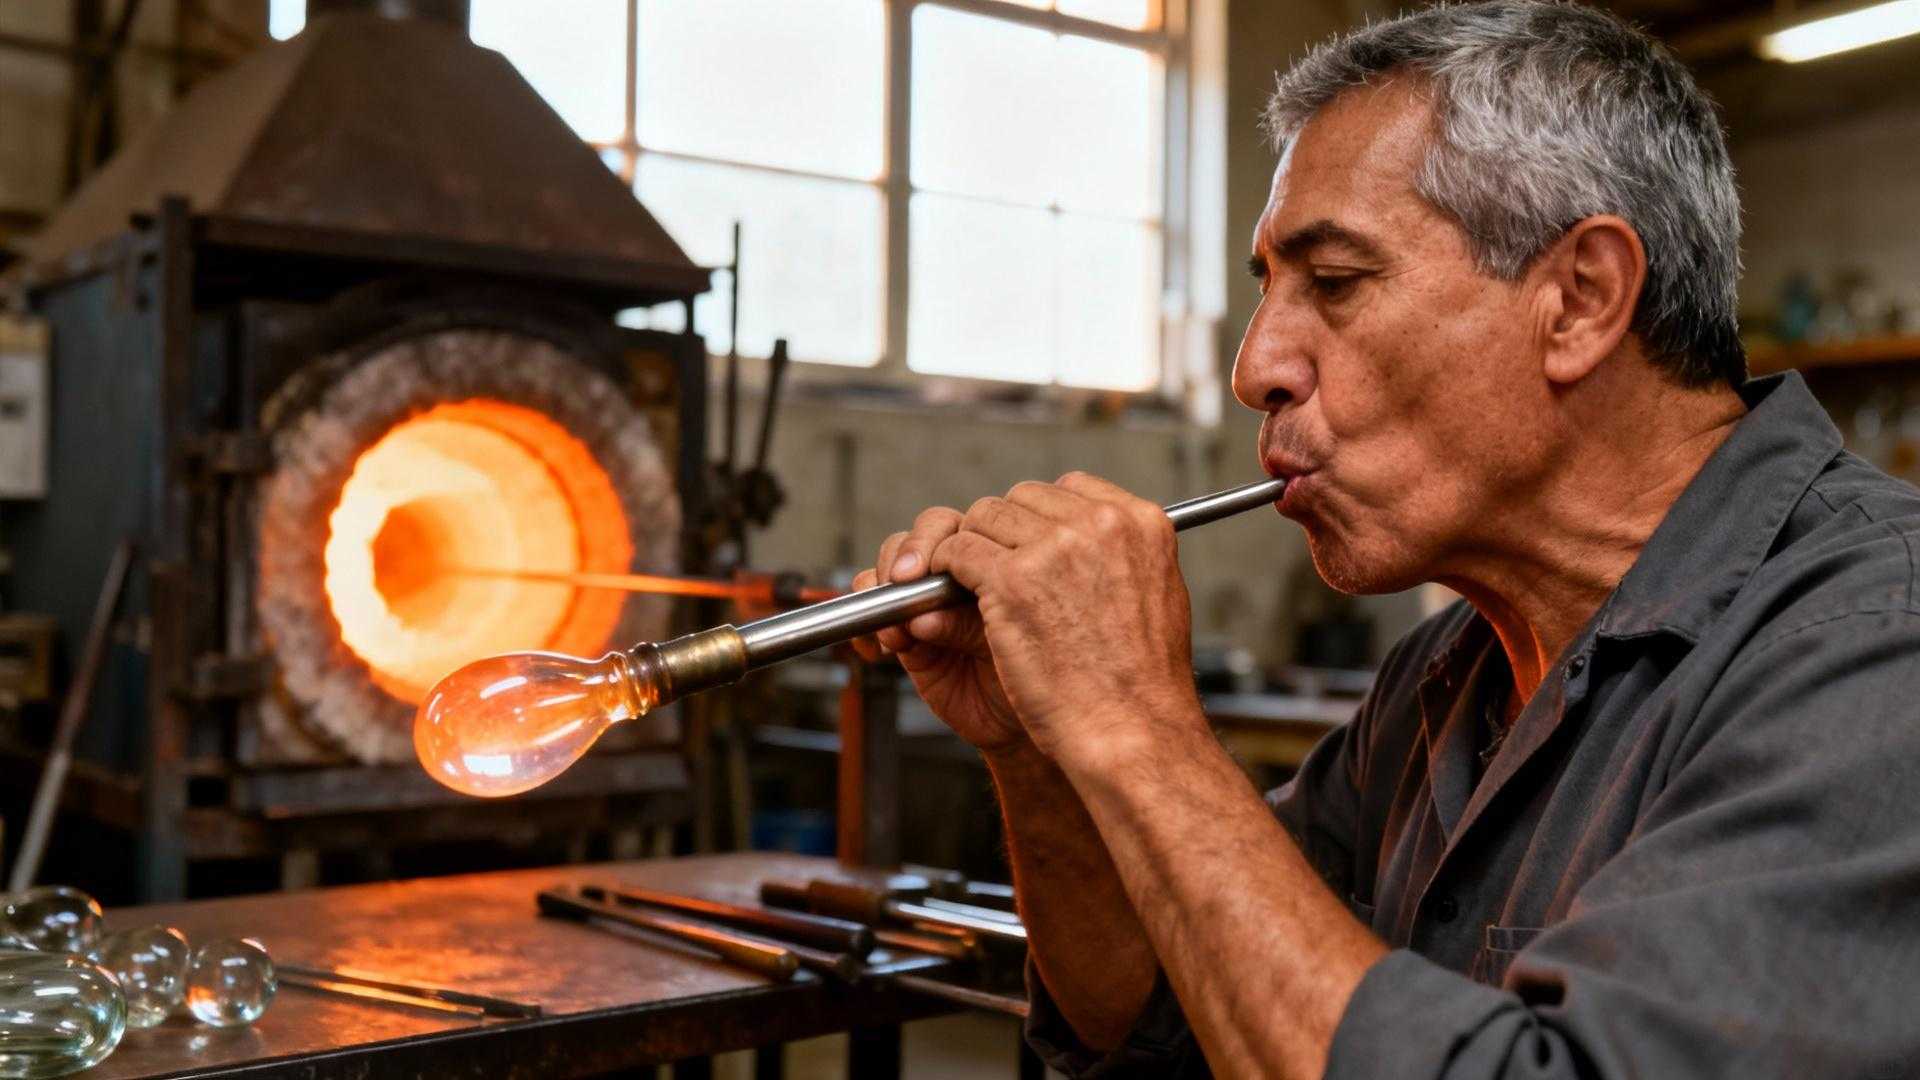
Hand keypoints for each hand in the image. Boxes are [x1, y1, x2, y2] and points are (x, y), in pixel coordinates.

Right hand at [850, 508, 1024, 753]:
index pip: (958, 528)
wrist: (1027, 722)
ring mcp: (929, 602)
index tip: (925, 568)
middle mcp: (961, 574)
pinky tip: (878, 648)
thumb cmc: (1042, 676)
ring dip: (882, 595)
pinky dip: (864, 629)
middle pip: (919, 538)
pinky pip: (869, 618)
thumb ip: (969, 625)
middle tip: (902, 582)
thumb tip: (923, 620)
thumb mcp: (1013, 644)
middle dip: (904, 558)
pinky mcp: (905, 634)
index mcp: (997, 560)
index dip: (934, 542)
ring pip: (889, 572)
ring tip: (897, 634)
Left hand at [931, 472, 1202, 769]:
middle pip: (1021, 499)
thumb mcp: (1157, 599)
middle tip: (992, 571)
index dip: (1040, 519)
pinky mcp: (1010, 580)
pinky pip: (958, 551)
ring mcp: (1053, 548)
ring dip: (971, 550)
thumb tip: (1087, 542)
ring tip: (970, 587)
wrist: (1132, 731)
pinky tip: (949, 596)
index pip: (1070, 489)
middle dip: (1002, 533)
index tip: (1028, 546)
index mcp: (1141, 523)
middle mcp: (1100, 524)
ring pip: (983, 519)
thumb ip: (1122, 558)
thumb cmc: (1141, 685)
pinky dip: (945, 570)